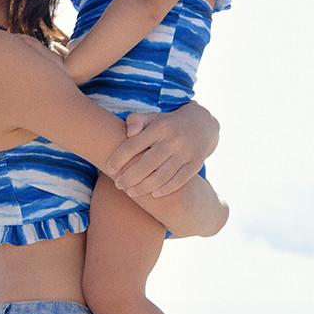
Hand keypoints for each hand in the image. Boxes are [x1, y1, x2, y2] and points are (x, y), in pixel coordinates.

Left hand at [103, 102, 218, 198]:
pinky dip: (166, 189)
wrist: (204, 124)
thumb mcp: (153, 117)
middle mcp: (173, 140)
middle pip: (146, 164)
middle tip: (118, 185)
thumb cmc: (168, 124)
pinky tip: (153, 195)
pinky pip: (179, 181)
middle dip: (129, 177)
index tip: (109, 168)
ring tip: (131, 192)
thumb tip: (128, 133)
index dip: (119, 158)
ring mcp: (186, 153)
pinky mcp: (196, 164)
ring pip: (162, 176)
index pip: (134, 145)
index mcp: (159, 127)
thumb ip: (136, 121)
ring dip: (144, 187)